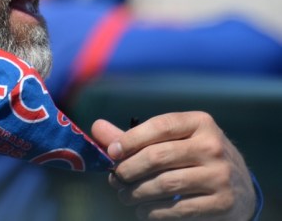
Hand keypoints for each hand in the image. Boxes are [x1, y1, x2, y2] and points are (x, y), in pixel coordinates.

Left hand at [91, 111, 255, 219]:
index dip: (129, 139)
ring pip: (164, 184)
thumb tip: (96, 127)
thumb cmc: (194, 158)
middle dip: (128, 170)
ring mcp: (220, 175)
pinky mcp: (222, 202)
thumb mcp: (173, 141)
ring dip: (136, 193)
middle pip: (157, 157)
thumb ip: (134, 136)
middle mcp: (213, 146)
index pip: (159, 127)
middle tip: (114, 179)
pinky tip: (143, 210)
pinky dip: (153, 211)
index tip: (111, 152)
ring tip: (124, 196)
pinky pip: (177, 209)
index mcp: (200, 122)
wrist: (240, 189)